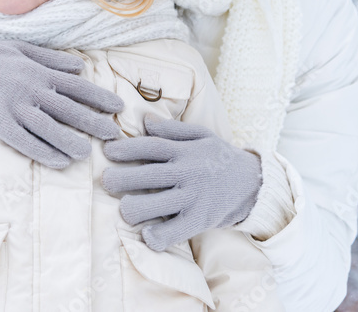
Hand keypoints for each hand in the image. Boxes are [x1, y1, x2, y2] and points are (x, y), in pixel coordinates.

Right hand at [0, 36, 123, 168]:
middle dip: (94, 123)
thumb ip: (51, 59)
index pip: (76, 85)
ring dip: (71, 142)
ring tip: (87, 153)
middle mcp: (30, 89)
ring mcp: (14, 107)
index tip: (117, 108)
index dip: (99, 97)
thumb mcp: (22, 49)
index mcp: (38, 70)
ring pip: (50, 129)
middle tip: (113, 135)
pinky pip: (25, 142)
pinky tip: (59, 162)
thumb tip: (80, 66)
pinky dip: (43, 153)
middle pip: (69, 109)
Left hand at [101, 119, 260, 250]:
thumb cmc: (218, 157)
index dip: (127, 148)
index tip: (107, 151)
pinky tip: (147, 236)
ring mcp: (194, 198)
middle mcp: (188, 173)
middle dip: (124, 178)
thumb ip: (172, 130)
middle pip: (151, 175)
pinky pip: (177, 231)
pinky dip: (161, 236)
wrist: (253, 184)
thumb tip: (144, 120)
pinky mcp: (199, 220)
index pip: (152, 146)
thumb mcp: (201, 136)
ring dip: (137, 208)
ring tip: (123, 209)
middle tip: (105, 180)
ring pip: (160, 205)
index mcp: (185, 151)